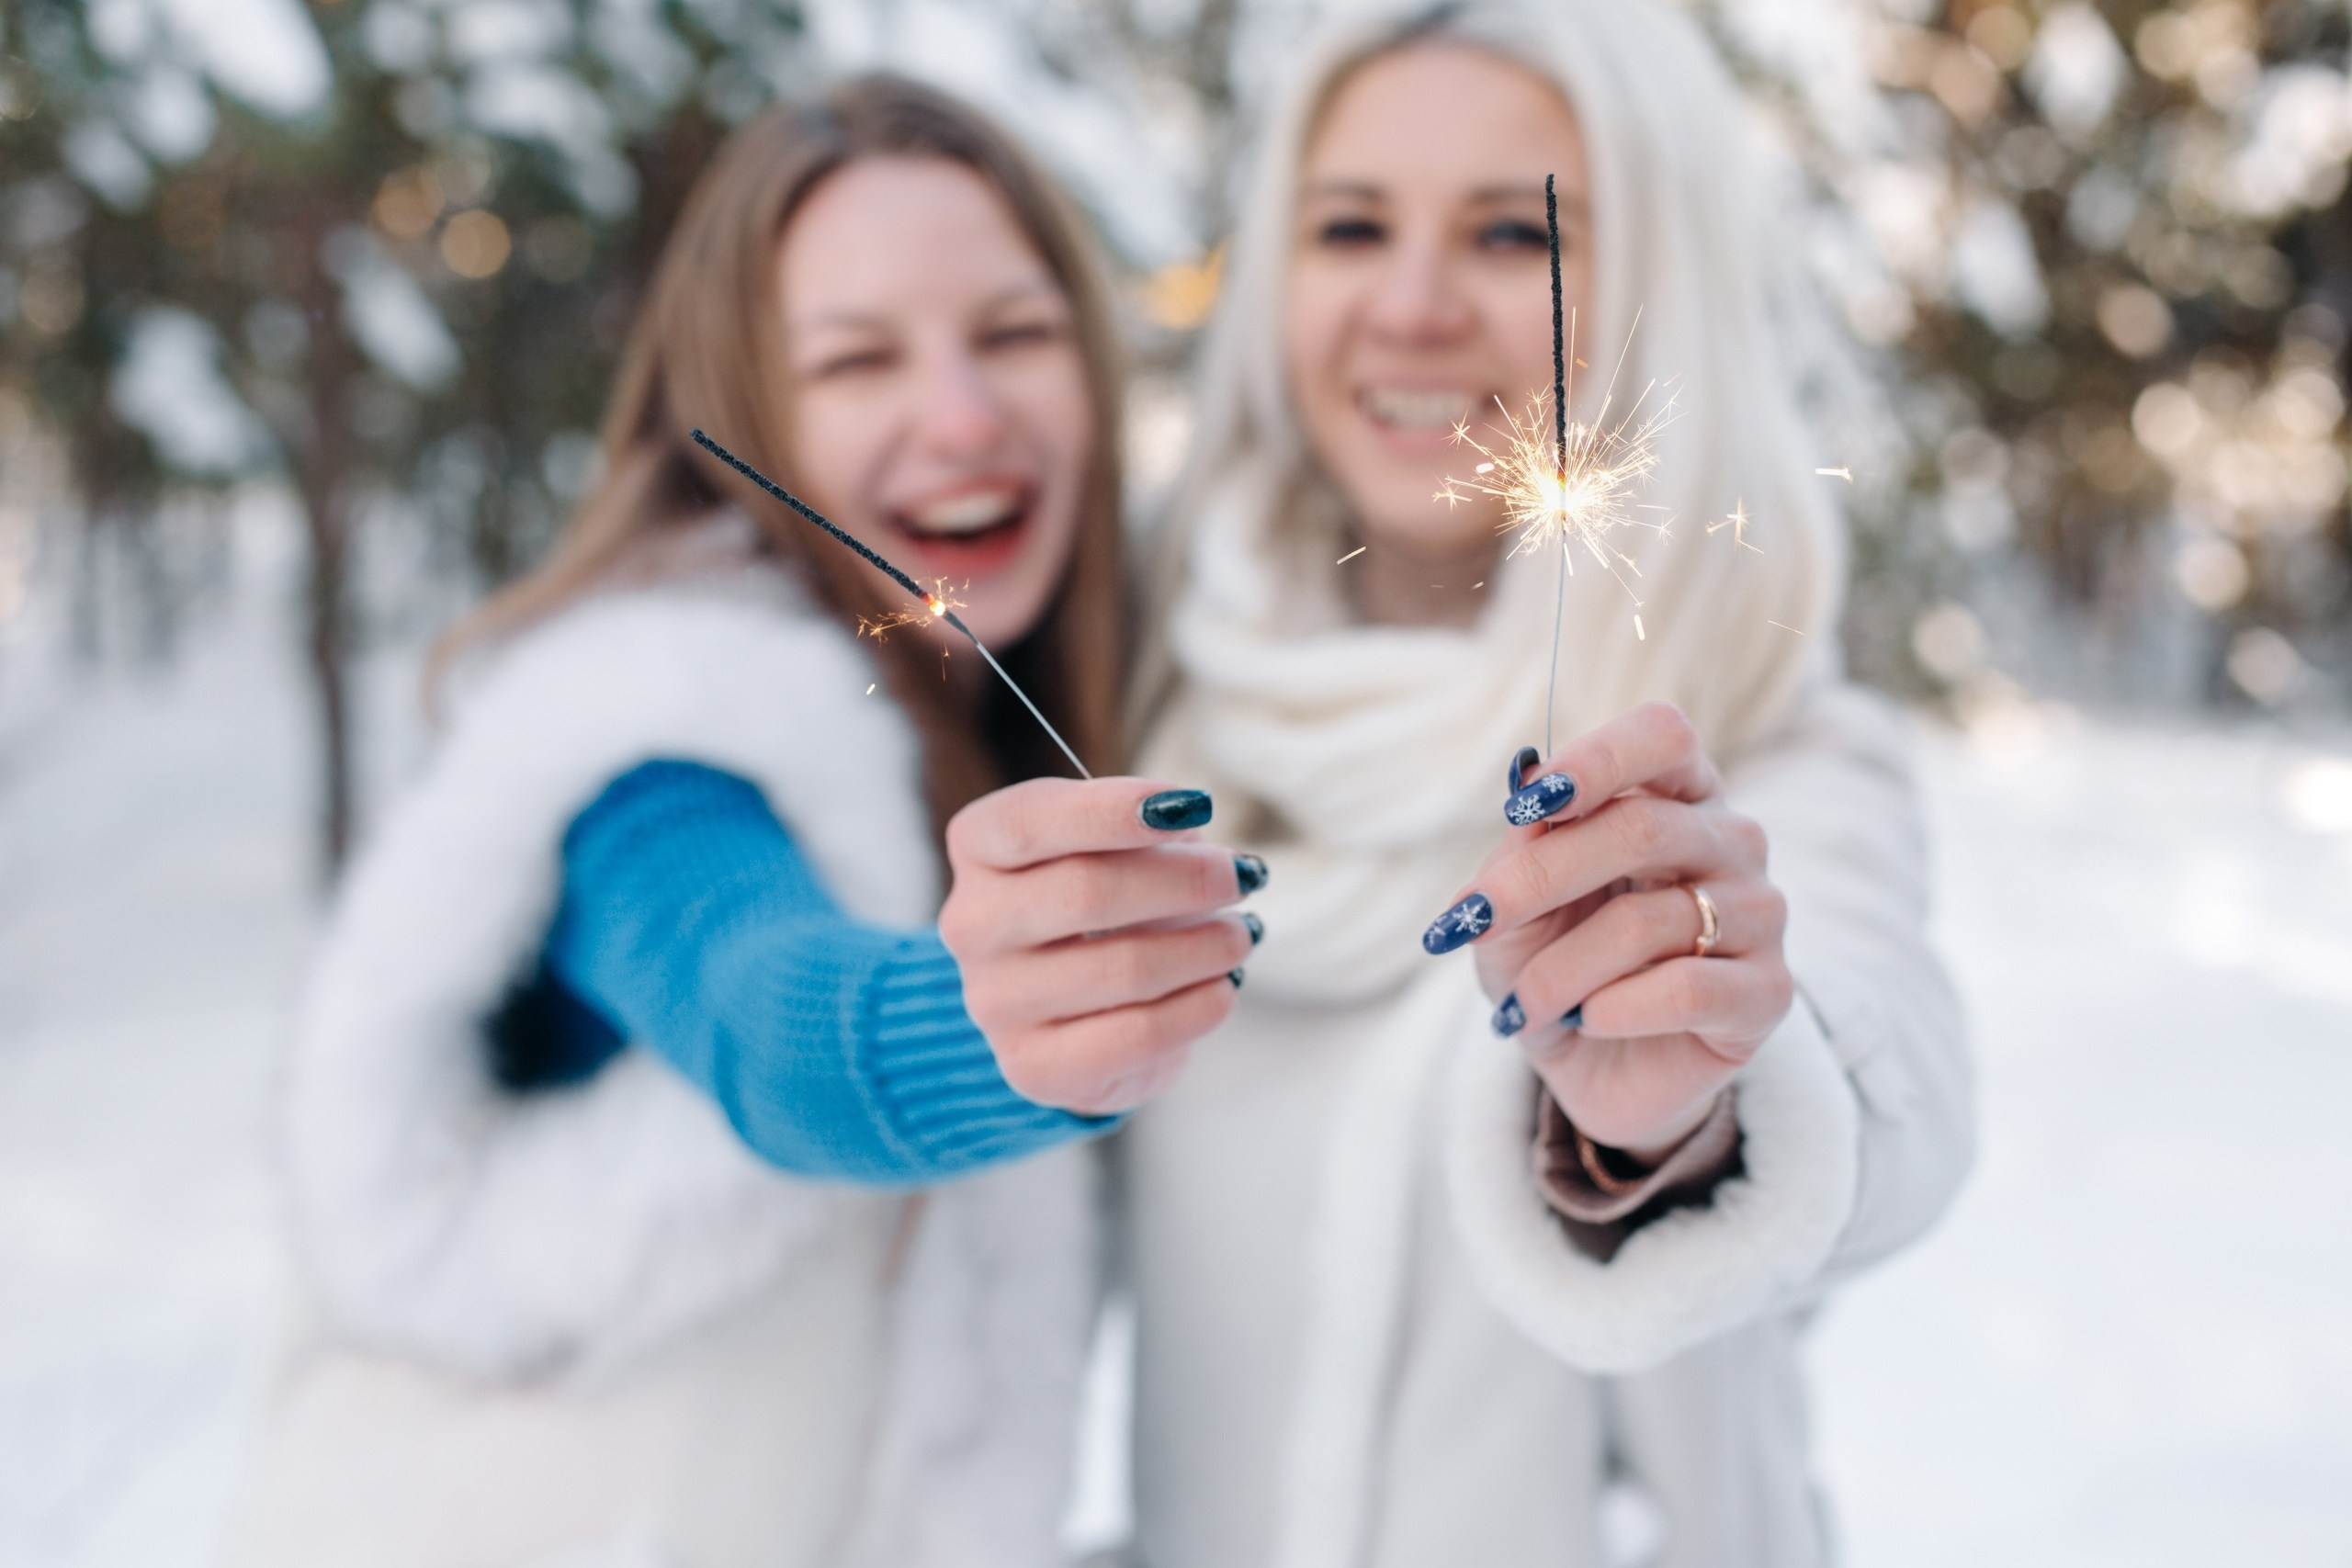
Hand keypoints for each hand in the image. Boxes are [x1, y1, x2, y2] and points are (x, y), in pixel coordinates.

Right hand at [939, 777, 1261, 1115]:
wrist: (1072, 1014)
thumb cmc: (1101, 907)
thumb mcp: (1115, 848)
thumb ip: (1147, 831)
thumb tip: (1200, 838)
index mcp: (979, 847)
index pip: (1031, 820)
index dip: (1114, 809)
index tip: (1195, 804)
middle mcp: (971, 923)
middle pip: (1085, 891)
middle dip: (1185, 880)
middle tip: (1244, 876)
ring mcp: (995, 1001)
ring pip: (1123, 968)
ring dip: (1205, 947)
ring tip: (1241, 935)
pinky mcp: (1032, 1065)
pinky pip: (1136, 1034)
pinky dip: (1198, 1007)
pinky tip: (1224, 987)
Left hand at [1422, 702, 1790, 1161]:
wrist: (1591, 1068)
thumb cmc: (1554, 965)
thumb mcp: (1514, 910)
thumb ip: (1523, 850)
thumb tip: (1529, 795)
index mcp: (1674, 794)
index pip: (1663, 737)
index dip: (1598, 760)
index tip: (1528, 806)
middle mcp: (1731, 840)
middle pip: (1641, 828)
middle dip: (1539, 878)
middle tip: (1473, 921)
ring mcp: (1760, 913)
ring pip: (1647, 922)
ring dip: (1559, 970)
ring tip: (1522, 1005)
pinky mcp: (1768, 992)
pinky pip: (1687, 988)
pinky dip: (1613, 1008)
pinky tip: (1588, 1021)